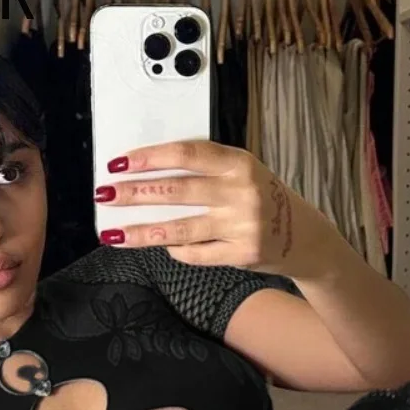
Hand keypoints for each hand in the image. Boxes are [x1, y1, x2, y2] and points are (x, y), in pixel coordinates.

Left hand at [94, 139, 340, 277]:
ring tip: (114, 233)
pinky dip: (176, 250)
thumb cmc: (263, 199)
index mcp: (240, 163)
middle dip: (135, 194)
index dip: (150, 158)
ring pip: (180, 229)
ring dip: (142, 232)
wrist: (304, 237)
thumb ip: (207, 170)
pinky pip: (197, 253)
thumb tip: (150, 175)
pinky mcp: (242, 254)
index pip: (187, 155)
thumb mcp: (243, 173)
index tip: (119, 163)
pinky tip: (162, 246)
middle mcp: (242, 192)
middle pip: (176, 192)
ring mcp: (242, 226)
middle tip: (105, 195)